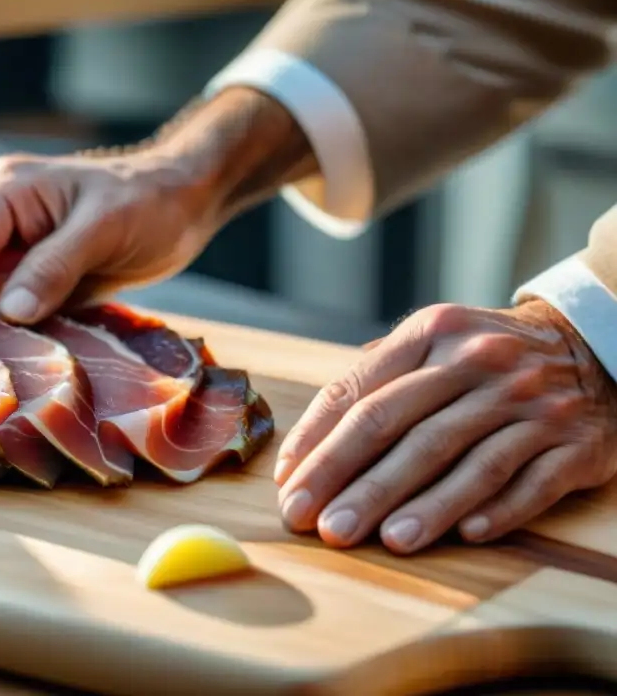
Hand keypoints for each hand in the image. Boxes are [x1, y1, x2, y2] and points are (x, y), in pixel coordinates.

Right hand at [0, 148, 216, 322]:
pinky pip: (3, 308)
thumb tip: (8, 312)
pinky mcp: (36, 276)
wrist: (186, 201)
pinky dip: (4, 334)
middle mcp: (0, 220)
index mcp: (6, 193)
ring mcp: (16, 250)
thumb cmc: (152, 200)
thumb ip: (54, 266)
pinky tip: (15, 362)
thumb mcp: (105, 228)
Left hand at [275, 300, 616, 553]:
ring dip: (423, 505)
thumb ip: (374, 375)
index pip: (361, 390)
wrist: (591, 344)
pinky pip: (532, 482)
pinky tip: (465, 535)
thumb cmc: (484, 355)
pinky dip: (498, 509)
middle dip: (352, 480)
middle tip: (315, 522)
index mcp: (433, 334)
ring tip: (384, 540)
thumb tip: (304, 445)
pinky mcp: (575, 444)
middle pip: (403, 428)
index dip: (318, 440)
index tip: (288, 482)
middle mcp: (480, 363)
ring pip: (466, 460)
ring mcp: (532, 404)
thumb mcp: (433, 338)